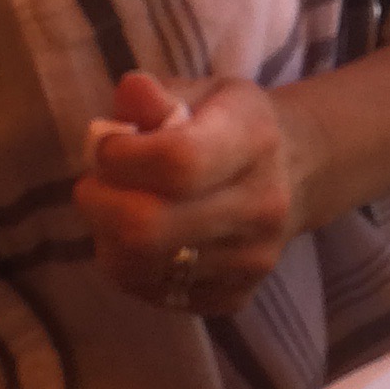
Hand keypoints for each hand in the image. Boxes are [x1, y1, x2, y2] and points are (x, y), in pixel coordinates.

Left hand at [72, 72, 299, 316]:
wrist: (296, 173)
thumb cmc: (234, 124)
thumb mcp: (203, 93)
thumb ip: (159, 95)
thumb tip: (130, 95)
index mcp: (254, 140)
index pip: (177, 162)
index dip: (122, 158)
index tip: (106, 148)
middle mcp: (260, 206)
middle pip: (150, 228)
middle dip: (99, 206)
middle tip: (93, 186)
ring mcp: (251, 259)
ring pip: (143, 266)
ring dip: (107, 238)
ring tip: (113, 211)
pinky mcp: (236, 296)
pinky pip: (156, 294)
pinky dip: (129, 268)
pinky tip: (138, 241)